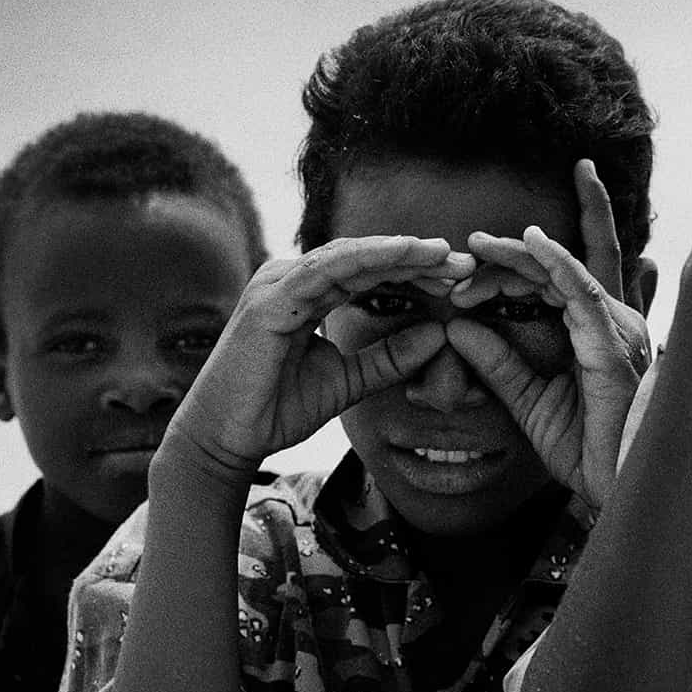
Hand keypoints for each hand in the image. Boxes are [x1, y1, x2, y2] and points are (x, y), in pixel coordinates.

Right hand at [164, 237, 474, 479]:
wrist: (225, 439)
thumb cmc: (277, 408)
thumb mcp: (349, 380)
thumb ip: (390, 357)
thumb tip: (438, 334)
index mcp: (308, 292)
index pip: (370, 273)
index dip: (415, 271)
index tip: (460, 277)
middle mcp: (291, 278)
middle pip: (366, 258)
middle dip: (417, 258)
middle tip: (465, 261)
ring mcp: (277, 283)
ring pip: (350, 256)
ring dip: (399, 252)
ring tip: (443, 253)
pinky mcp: (270, 298)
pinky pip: (326, 269)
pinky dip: (367, 258)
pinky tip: (403, 254)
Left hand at [446, 161, 649, 509]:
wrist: (616, 486)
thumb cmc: (586, 447)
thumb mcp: (527, 398)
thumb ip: (497, 362)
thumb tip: (457, 327)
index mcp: (591, 330)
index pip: (553, 281)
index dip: (511, 268)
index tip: (464, 280)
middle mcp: (607, 321)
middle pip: (553, 270)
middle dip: (508, 256)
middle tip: (465, 251)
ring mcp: (613, 327)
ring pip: (561, 272)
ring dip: (517, 255)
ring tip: (478, 245)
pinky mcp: (611, 342)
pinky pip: (582, 290)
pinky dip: (556, 263)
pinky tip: (531, 243)